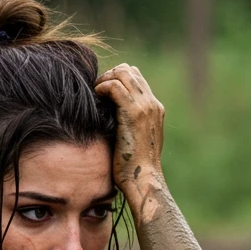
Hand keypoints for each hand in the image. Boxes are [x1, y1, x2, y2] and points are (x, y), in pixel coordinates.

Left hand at [94, 63, 164, 194]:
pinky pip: (115, 86)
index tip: (104, 92)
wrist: (143, 178)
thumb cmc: (136, 167)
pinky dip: (102, 87)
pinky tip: (96, 97)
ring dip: (105, 79)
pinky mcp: (132, 113)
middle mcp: (152, 104)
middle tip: (97, 90)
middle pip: (130, 71)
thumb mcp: (136, 141)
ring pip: (123, 73)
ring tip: (96, 93)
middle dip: (110, 75)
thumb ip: (130, 126)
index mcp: (155, 109)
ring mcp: (144, 107)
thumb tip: (113, 120)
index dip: (118, 79)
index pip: (137, 79)